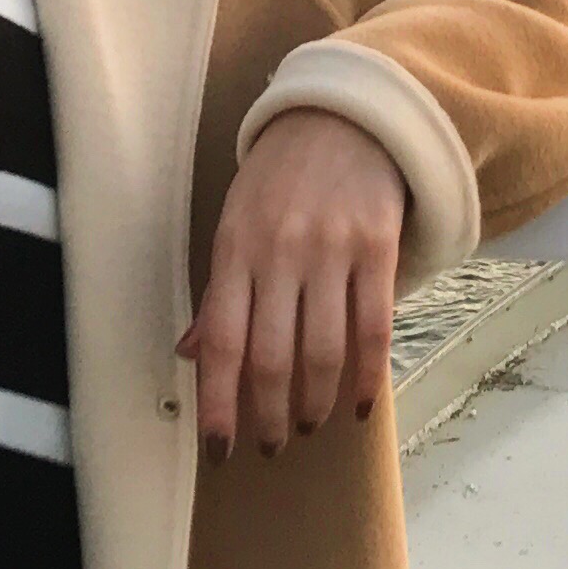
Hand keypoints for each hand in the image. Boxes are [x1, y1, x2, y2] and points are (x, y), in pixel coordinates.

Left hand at [178, 107, 407, 460]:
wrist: (342, 118)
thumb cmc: (280, 179)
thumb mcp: (235, 223)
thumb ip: (219, 293)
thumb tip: (190, 355)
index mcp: (235, 249)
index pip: (222, 342)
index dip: (219, 404)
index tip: (219, 450)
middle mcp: (280, 252)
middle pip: (273, 357)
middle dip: (269, 415)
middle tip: (271, 445)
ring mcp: (332, 249)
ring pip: (324, 350)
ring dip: (316, 403)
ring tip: (310, 424)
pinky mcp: (377, 247)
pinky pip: (373, 327)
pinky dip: (368, 377)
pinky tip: (360, 404)